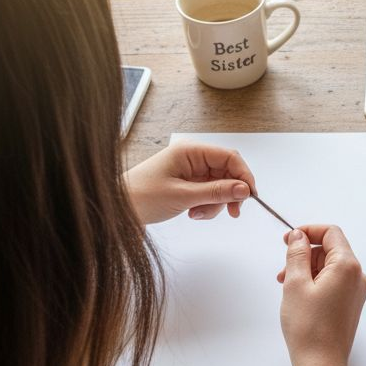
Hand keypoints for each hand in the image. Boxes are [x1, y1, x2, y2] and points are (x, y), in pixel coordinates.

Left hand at [124, 143, 256, 224]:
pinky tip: (192, 213)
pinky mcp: (186, 183)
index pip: (229, 157)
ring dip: (215, 203)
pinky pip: (208, 193)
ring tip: (197, 214)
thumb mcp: (183, 196)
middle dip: (229, 193)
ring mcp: (190, 171)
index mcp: (190, 151)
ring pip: (219, 185)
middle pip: (227, 172)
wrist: (115, 209)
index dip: (244, 175)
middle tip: (230, 212)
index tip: (250, 197)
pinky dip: (206, 205)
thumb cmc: (141, 197)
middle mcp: (192, 157)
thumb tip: (244, 189)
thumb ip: (216, 192)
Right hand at [279, 225, 365, 365]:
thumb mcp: (295, 283)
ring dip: (308, 269)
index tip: (289, 239)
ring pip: (330, 267)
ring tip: (287, 285)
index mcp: (347, 266)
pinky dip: (315, 281)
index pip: (331, 233)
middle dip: (305, 254)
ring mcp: (356, 292)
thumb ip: (297, 254)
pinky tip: (299, 295)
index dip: (308, 231)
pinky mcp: (350, 304)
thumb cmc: (309, 328)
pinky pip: (333, 282)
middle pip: (331, 249)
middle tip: (283, 268)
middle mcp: (357, 277)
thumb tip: (298, 236)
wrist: (321, 364)